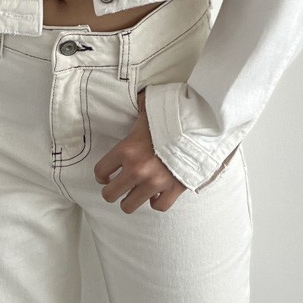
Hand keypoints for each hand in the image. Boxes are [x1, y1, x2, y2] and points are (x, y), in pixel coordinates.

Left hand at [93, 87, 188, 213]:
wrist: (202, 127)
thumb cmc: (172, 116)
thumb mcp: (150, 107)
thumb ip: (138, 105)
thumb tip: (136, 95)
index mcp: (127, 150)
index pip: (100, 171)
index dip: (101, 174)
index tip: (105, 175)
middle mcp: (137, 170)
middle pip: (110, 194)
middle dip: (112, 190)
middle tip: (118, 185)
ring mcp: (155, 183)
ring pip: (130, 205)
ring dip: (131, 199)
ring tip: (135, 191)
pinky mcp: (173, 190)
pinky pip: (158, 207)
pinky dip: (156, 202)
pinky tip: (156, 193)